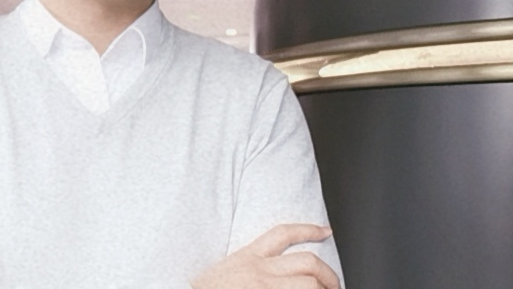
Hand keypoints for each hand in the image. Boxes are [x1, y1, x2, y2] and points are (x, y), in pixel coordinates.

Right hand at [190, 223, 338, 288]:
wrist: (178, 288)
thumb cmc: (204, 286)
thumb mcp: (225, 271)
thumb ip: (248, 267)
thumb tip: (274, 273)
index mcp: (245, 258)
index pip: (282, 234)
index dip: (308, 229)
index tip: (326, 230)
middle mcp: (257, 272)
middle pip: (306, 263)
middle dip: (328, 275)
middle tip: (334, 285)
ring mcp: (263, 288)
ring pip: (308, 284)